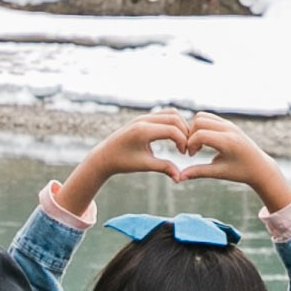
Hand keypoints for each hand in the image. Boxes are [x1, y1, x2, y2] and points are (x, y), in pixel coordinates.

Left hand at [58, 110, 192, 215]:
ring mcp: (143, 116)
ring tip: (182, 142)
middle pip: (175, 117)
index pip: (172, 130)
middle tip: (186, 148)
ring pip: (171, 113)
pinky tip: (174, 138)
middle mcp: (143, 119)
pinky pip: (164, 114)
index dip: (183, 142)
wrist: (104, 156)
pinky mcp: (143, 117)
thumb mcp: (144, 165)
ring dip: (180, 125)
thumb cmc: (123, 162)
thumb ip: (164, 168)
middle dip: (185, 132)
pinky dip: (173, 123)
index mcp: (143, 131)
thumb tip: (179, 177)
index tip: (184, 154)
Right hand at [175, 111, 290, 211]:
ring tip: (198, 146)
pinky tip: (204, 142)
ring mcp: (229, 124)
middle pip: (199, 121)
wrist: (259, 166)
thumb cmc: (240, 172)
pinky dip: (201, 127)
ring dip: (195, 129)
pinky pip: (209, 118)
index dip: (190, 144)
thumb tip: (180, 177)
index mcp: (228, 142)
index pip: (200, 135)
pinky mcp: (228, 123)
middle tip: (193, 151)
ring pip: (202, 116)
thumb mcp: (219, 173)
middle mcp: (229, 129)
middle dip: (190, 135)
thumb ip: (199, 172)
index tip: (191, 156)